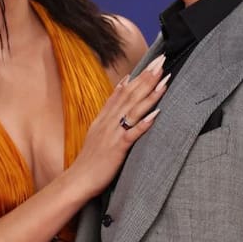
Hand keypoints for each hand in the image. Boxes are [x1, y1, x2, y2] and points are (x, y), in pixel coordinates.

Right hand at [66, 54, 168, 196]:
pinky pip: (132, 134)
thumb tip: (121, 87)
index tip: (154, 61)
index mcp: (106, 117)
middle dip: (148, 77)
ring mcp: (113, 134)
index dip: (140, 75)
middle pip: (131, 95)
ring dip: (150, 94)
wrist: (78, 180)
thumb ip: (110, 109)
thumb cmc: (92, 158)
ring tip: (164, 80)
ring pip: (133, 110)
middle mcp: (109, 121)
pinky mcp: (117, 148)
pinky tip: (156, 114)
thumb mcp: (98, 129)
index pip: (124, 91)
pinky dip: (144, 123)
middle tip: (163, 61)